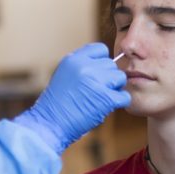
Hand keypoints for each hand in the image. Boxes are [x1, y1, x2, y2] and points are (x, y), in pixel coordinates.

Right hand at [15, 43, 129, 153]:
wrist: (50, 124)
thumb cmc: (56, 104)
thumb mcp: (63, 74)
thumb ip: (81, 66)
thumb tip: (103, 65)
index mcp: (73, 59)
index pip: (100, 49)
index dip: (101, 62)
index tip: (96, 74)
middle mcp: (85, 67)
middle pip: (111, 64)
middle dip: (107, 77)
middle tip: (97, 91)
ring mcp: (96, 82)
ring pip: (120, 77)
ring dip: (115, 88)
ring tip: (102, 98)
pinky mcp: (106, 98)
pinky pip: (124, 96)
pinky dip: (120, 102)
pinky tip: (108, 107)